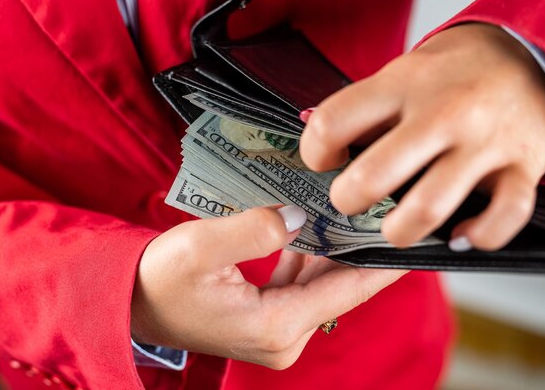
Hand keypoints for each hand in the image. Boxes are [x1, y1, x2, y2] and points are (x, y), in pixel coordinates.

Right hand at [130, 206, 403, 368]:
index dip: (382, 263)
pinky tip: (316, 228)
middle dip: (358, 248)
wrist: (130, 301)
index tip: (414, 236)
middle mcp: (284, 338)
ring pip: (322, 285)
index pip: (345, 290)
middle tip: (381, 206)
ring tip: (353, 210)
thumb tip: (296, 216)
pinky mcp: (271, 321)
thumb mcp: (198, 248)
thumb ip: (251, 230)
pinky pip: (303, 286)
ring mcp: (278, 333)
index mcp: (274, 326)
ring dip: (333, 250)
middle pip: (338, 287)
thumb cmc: (158, 278)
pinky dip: (311, 258)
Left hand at [300, 23, 544, 250]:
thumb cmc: (451, 74)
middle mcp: (442, 112)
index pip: (332, 123)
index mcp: (402, 84)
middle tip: (350, 201)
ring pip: (427, 208)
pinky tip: (459, 234)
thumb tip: (308, 127)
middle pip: (372, 176)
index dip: (315, 152)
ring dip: (399, 231)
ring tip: (394, 226)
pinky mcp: (522, 166)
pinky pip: (501, 218)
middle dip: (347, 202)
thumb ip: (361, 108)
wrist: (526, 56)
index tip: (324, 161)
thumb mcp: (400, 74)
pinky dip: (476, 236)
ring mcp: (484, 141)